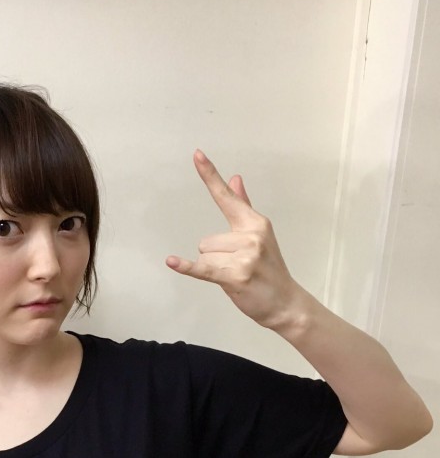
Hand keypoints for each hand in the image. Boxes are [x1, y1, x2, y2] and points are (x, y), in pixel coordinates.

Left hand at [166, 151, 301, 329]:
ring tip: (237, 277)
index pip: (226, 196)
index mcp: (254, 223)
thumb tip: (236, 178)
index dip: (210, 175)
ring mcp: (244, 255)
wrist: (285, 303)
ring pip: (204, 257)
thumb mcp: (259, 235)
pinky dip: (187, 268)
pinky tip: (172, 262)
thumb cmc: (269, 270)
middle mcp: (250, 235)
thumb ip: (243, 206)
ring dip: (215, 270)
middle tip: (238, 268)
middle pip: (205, 241)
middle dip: (215, 257)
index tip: (196, 154)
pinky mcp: (235, 275)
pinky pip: (203, 268)